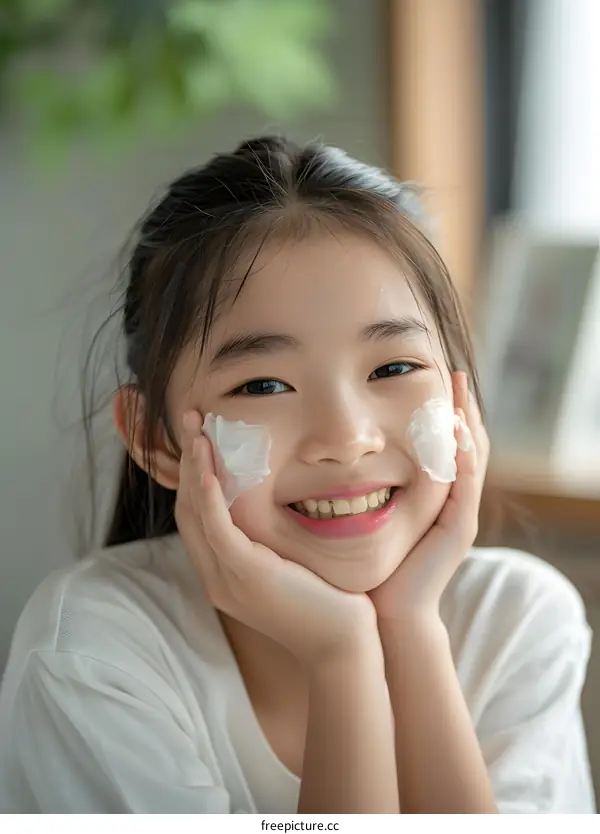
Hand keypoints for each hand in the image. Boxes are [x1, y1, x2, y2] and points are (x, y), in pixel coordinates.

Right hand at [175, 410, 377, 669]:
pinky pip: (216, 526)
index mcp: (224, 572)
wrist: (343, 645)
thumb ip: (274, 539)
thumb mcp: (291, 566)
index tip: (200, 436)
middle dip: (185, 459)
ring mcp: (225, 578)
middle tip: (189, 417)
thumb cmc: (327, 603)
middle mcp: (215, 575)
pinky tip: (208, 463)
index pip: (196, 515)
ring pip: (194, 511)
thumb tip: (282, 502)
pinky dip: (208, 492)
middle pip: (186, 507)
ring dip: (192, 464)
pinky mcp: (244, 575)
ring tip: (194, 425)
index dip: (193, 473)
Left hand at [369, 372, 489, 619]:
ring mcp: (462, 515)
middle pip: (468, 446)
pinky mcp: (460, 530)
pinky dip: (463, 456)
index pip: (447, 446)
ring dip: (469, 425)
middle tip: (458, 375)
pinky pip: (466, 485)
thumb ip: (363, 490)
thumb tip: (332, 460)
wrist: (389, 612)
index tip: (437, 379)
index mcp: (437, 498)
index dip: (446, 414)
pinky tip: (457, 432)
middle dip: (464, 409)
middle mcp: (455, 503)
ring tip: (461, 394)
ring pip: (473, 460)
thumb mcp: (370, 518)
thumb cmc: (375, 567)